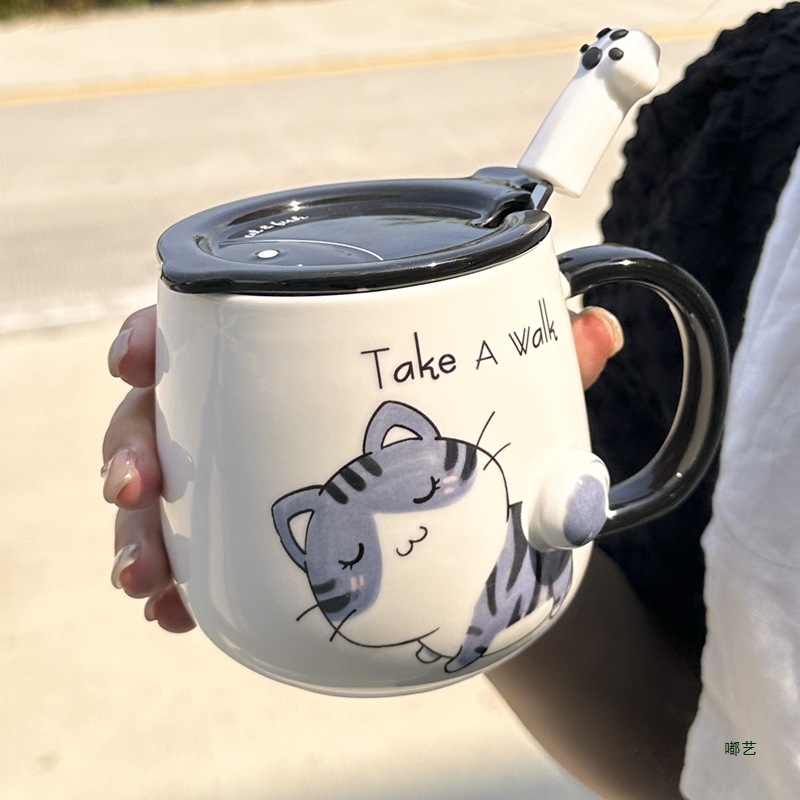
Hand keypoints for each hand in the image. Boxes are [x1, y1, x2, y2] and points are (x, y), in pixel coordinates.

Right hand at [102, 304, 622, 631]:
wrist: (469, 517)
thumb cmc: (467, 430)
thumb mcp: (503, 392)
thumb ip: (545, 360)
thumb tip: (600, 332)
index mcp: (294, 347)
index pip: (207, 325)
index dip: (159, 335)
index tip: (136, 358)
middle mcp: (254, 404)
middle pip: (164, 410)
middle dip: (132, 447)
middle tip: (136, 491)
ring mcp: (244, 471)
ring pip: (164, 488)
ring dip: (141, 532)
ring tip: (146, 580)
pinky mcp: (249, 532)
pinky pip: (196, 551)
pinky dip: (180, 580)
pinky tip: (176, 614)